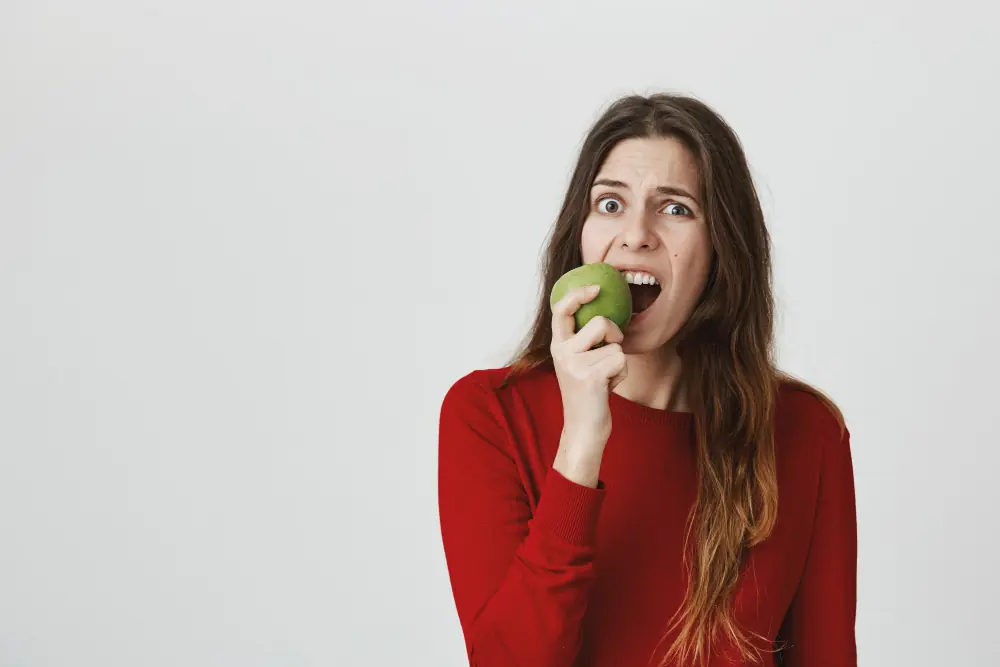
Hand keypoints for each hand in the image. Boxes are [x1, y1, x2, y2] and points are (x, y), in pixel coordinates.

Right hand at [549, 285, 626, 486]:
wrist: (583, 429)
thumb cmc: (588, 394)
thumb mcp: (579, 363)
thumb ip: (585, 341)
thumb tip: (605, 314)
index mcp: (558, 346)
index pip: (561, 310)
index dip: (578, 294)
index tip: (596, 288)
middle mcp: (562, 352)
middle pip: (600, 322)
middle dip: (615, 335)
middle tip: (609, 354)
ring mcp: (575, 364)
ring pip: (615, 345)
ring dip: (618, 361)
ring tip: (604, 377)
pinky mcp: (591, 377)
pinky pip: (621, 361)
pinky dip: (621, 374)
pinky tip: (608, 387)